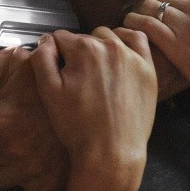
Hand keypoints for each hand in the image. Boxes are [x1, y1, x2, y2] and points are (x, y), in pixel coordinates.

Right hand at [28, 27, 156, 168]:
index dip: (55, 54)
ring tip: (96, 73)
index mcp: (84, 49)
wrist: (112, 153)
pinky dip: (127, 41)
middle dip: (78, 52)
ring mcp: (132, 57)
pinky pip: (138, 40)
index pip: (60, 38)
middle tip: (77, 79)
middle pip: (85, 37)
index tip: (57, 71)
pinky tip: (119, 53)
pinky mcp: (147, 69)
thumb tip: (46, 40)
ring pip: (109, 37)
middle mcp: (110, 47)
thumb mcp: (48, 92)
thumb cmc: (79, 127)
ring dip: (100, 47)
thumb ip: (42, 58)